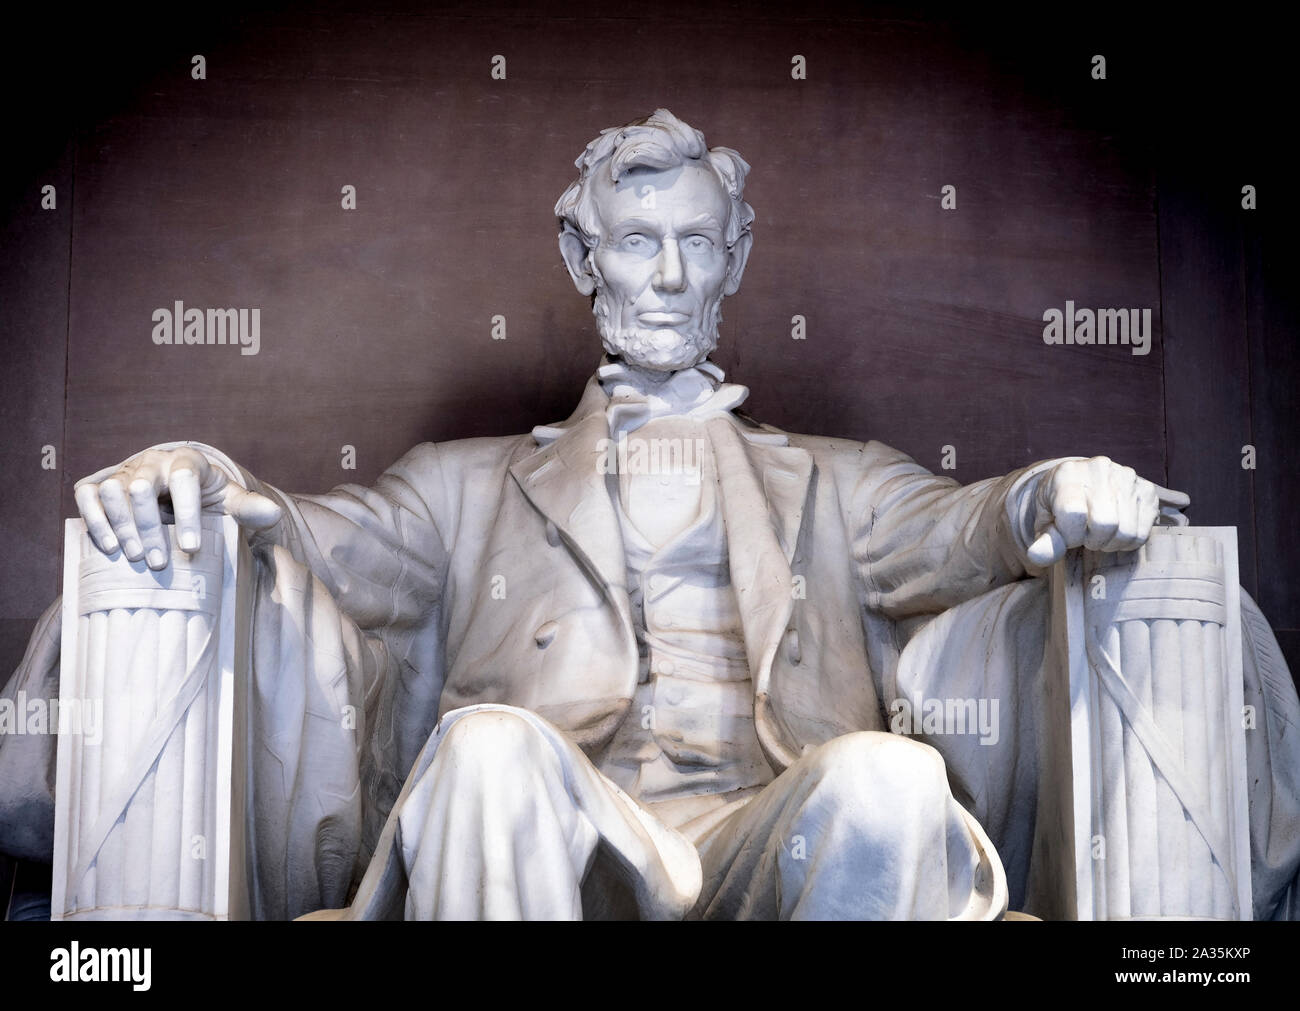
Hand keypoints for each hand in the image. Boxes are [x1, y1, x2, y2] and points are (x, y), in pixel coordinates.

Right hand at [74, 446, 281, 569]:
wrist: (177, 484)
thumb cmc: (206, 495)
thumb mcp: (229, 499)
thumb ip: (249, 506)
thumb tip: (274, 514)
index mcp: (188, 461)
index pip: (185, 479)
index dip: (187, 512)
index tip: (191, 548)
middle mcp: (152, 461)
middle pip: (141, 487)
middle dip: (149, 527)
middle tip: (159, 562)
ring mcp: (124, 470)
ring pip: (112, 490)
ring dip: (121, 526)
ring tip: (135, 557)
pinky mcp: (101, 482)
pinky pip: (86, 494)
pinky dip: (94, 518)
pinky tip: (108, 546)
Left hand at [1025, 456, 1189, 567]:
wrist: (1078, 482)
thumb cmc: (1058, 505)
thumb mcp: (1044, 521)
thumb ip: (1045, 540)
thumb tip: (1037, 557)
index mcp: (1067, 475)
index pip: (1074, 514)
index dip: (1070, 535)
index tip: (1066, 534)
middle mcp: (1100, 470)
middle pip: (1105, 524)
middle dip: (1092, 540)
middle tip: (1084, 536)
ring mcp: (1127, 477)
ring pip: (1126, 532)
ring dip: (1111, 542)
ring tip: (1099, 533)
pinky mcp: (1146, 490)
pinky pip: (1142, 532)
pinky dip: (1127, 541)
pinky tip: (1115, 530)